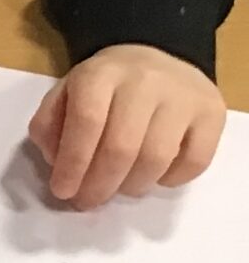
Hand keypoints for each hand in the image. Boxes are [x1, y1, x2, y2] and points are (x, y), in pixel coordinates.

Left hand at [28, 43, 225, 210]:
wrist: (157, 61)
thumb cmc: (104, 87)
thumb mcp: (65, 94)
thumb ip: (51, 127)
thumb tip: (58, 164)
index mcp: (101, 74)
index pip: (86, 122)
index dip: (73, 163)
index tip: (63, 191)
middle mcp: (145, 81)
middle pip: (122, 146)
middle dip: (100, 185)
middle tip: (88, 202)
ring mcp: (183, 96)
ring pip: (157, 158)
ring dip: (132, 186)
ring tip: (118, 188)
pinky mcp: (212, 112)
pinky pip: (194, 161)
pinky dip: (171, 180)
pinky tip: (153, 176)